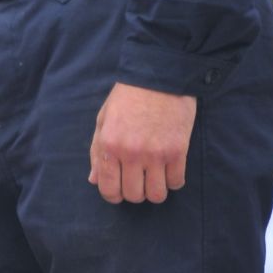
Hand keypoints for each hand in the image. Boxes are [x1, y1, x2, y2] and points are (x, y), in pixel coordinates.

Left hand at [88, 82, 196, 203]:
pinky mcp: (178, 151)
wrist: (158, 76)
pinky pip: (176, 183)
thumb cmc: (127, 97)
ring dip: (155, 190)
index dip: (113, 195)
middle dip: (135, 192)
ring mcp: (156, 154)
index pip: (108, 188)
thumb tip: (94, 180)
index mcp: (109, 144)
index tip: (119, 190)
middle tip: (137, 180)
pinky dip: (172, 181)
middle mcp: (131, 153)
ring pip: (156, 195)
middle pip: (134, 196)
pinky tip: (169, 168)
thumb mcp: (104, 119)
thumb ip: (97, 151)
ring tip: (154, 176)